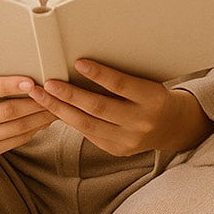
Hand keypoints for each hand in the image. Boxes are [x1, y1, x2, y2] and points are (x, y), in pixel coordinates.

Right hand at [0, 76, 55, 157]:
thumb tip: (31, 73)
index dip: (11, 85)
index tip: (32, 82)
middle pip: (6, 111)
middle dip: (34, 102)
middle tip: (53, 94)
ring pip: (16, 128)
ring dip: (40, 117)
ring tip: (56, 107)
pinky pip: (18, 139)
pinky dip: (35, 128)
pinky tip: (46, 119)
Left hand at [24, 60, 213, 156]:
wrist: (172, 126)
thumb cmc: (153, 95)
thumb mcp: (147, 82)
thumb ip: (121, 78)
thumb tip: (83, 64)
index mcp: (153, 99)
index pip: (122, 86)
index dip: (99, 74)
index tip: (78, 63)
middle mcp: (142, 122)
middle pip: (99, 108)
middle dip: (69, 95)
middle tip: (47, 83)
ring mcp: (129, 140)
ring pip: (87, 124)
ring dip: (61, 109)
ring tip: (41, 96)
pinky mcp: (117, 150)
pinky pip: (88, 134)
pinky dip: (70, 120)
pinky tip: (54, 110)